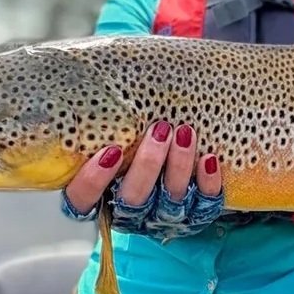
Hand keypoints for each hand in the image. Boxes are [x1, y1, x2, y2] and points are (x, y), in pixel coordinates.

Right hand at [62, 121, 224, 236]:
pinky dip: (208, 184)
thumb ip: (103, 119)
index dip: (93, 182)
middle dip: (148, 165)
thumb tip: (91, 78)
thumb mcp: (115, 128)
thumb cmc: (133, 134)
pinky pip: (203, 205)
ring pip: (170, 200)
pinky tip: (209, 159)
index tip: (111, 150)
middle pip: (134, 198)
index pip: (83, 201)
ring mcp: (163, 215)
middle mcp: (131, 211)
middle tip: (160, 130)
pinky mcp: (194, 214)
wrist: (178, 152)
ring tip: (185, 133)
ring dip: (179, 166)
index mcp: (100, 196)